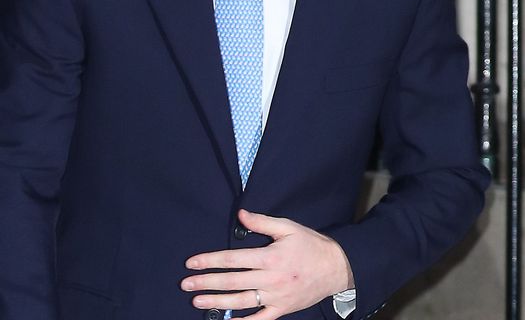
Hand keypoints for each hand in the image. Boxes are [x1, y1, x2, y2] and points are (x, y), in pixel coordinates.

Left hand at [179, 209, 353, 318]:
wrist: (338, 268)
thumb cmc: (311, 245)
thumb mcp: (288, 227)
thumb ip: (262, 222)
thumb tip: (240, 215)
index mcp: (270, 257)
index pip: (232, 260)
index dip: (210, 261)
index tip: (192, 263)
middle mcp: (271, 279)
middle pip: (232, 281)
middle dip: (206, 283)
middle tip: (186, 284)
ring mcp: (276, 296)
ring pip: (242, 301)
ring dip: (218, 303)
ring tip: (198, 302)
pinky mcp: (283, 308)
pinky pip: (261, 319)